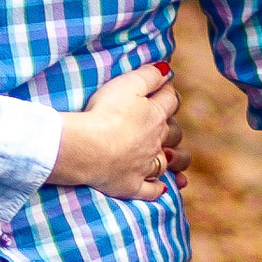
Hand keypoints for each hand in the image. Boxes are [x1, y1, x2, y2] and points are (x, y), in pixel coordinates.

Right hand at [50, 59, 182, 197]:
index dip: (167, 92)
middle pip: (173, 133)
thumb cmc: (105, 113)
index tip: (162, 87)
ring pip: (166, 163)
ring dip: (171, 160)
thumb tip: (167, 70)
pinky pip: (150, 191)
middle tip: (164, 124)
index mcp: (155, 116)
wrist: (88, 149)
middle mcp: (155, 142)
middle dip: (172, 127)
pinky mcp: (131, 185)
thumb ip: (149, 75)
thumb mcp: (128, 84)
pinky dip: (157, 190)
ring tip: (172, 157)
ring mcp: (144, 165)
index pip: (170, 101)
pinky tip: (162, 190)